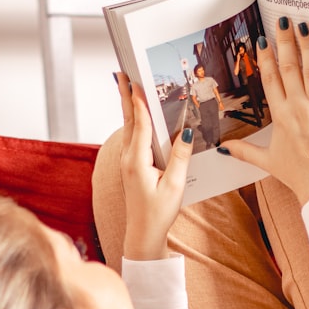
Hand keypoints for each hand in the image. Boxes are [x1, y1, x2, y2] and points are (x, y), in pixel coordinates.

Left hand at [113, 73, 192, 259]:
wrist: (143, 235)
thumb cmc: (158, 214)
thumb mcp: (174, 186)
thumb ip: (180, 157)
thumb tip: (186, 130)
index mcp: (137, 161)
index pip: (140, 124)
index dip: (139, 101)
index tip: (136, 81)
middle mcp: (128, 158)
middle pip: (128, 120)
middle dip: (125, 95)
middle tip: (122, 73)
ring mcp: (128, 162)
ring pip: (129, 127)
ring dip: (128, 106)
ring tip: (125, 85)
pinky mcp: (131, 166)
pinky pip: (132, 137)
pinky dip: (134, 121)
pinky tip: (137, 116)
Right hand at [221, 19, 308, 204]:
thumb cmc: (297, 174)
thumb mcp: (267, 161)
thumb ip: (244, 151)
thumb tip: (222, 149)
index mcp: (281, 116)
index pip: (271, 80)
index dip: (266, 59)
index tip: (263, 40)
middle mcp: (299, 109)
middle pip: (290, 68)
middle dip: (286, 41)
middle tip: (284, 20)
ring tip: (306, 27)